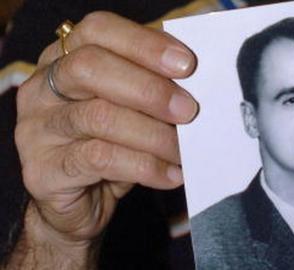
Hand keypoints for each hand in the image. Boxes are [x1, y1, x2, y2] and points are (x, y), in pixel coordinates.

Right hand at [11, 11, 196, 268]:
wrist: (78, 203)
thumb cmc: (111, 145)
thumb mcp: (129, 109)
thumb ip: (150, 88)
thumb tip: (195, 83)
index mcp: (64, 59)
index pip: (99, 30)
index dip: (144, 43)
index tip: (187, 64)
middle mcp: (43, 88)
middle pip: (89, 66)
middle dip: (148, 88)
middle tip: (189, 111)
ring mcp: (37, 129)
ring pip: (99, 117)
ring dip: (154, 135)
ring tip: (183, 151)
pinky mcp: (43, 170)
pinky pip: (100, 160)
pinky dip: (145, 166)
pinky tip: (171, 175)